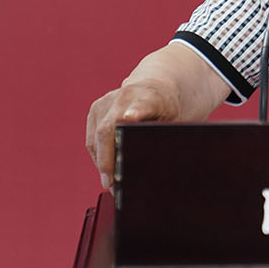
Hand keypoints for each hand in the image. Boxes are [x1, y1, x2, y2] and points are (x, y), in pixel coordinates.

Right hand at [83, 40, 231, 189]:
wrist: (158, 84)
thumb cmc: (168, 107)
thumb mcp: (175, 122)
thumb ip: (162, 138)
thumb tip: (154, 169)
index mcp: (150, 97)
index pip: (139, 106)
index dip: (134, 113)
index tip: (130, 118)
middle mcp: (125, 95)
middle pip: (108, 130)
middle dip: (107, 160)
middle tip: (111, 184)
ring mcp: (107, 101)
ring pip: (96, 138)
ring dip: (101, 161)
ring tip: (111, 182)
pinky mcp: (97, 108)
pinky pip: (93, 137)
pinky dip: (99, 154)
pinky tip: (108, 167)